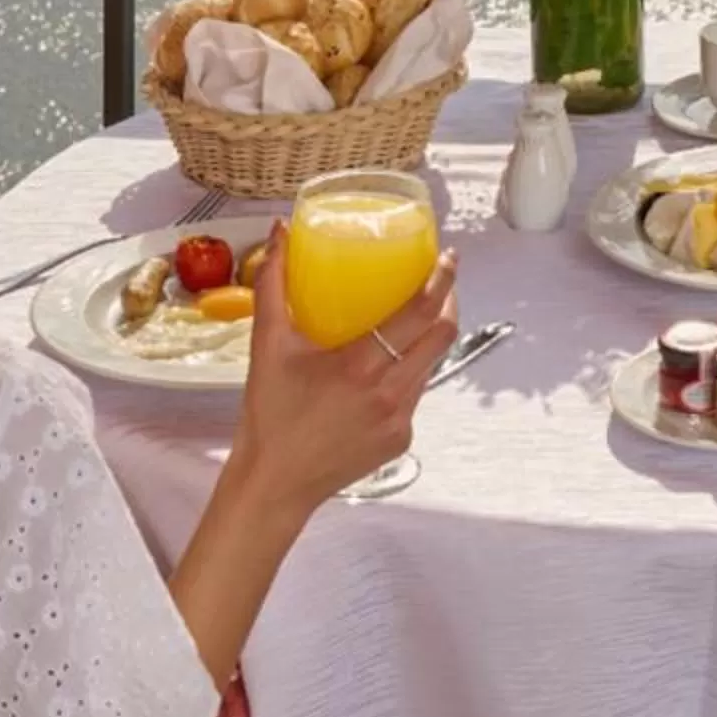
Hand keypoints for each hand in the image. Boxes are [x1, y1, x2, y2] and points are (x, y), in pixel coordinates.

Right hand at [235, 225, 459, 509]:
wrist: (274, 484)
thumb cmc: (269, 416)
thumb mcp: (268, 345)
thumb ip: (273, 285)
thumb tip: (281, 232)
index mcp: (359, 367)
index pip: (419, 314)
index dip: (441, 281)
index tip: (447, 257)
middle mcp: (389, 395)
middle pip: (442, 337)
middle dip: (448, 302)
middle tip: (440, 280)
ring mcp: (400, 420)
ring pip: (432, 365)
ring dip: (431, 337)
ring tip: (418, 315)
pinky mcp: (401, 439)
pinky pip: (417, 393)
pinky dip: (410, 371)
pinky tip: (390, 363)